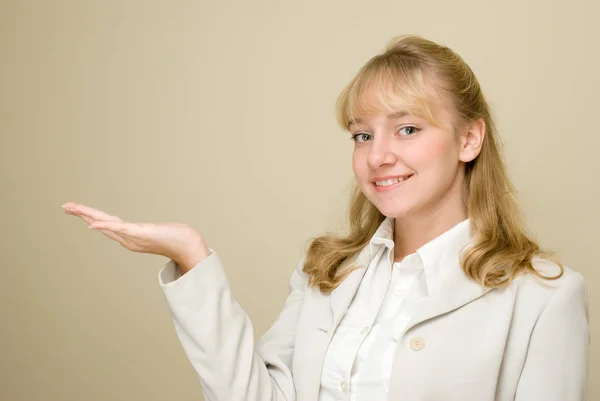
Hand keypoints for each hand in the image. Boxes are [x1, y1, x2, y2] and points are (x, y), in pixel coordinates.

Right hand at [62, 202, 209, 273]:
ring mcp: (133, 237)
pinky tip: (92, 223)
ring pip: (106, 224)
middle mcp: (128, 239)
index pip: (106, 224)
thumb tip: (154, 230)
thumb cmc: (178, 239)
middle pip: (100, 223)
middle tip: (64, 205)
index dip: (90, 218)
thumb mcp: (161, 233)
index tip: (76, 210)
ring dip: (87, 216)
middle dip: (82, 214)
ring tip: (71, 208)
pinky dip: (105, 226)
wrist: (189, 247)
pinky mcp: (141, 233)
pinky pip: (120, 229)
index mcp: (130, 237)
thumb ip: (154, 232)